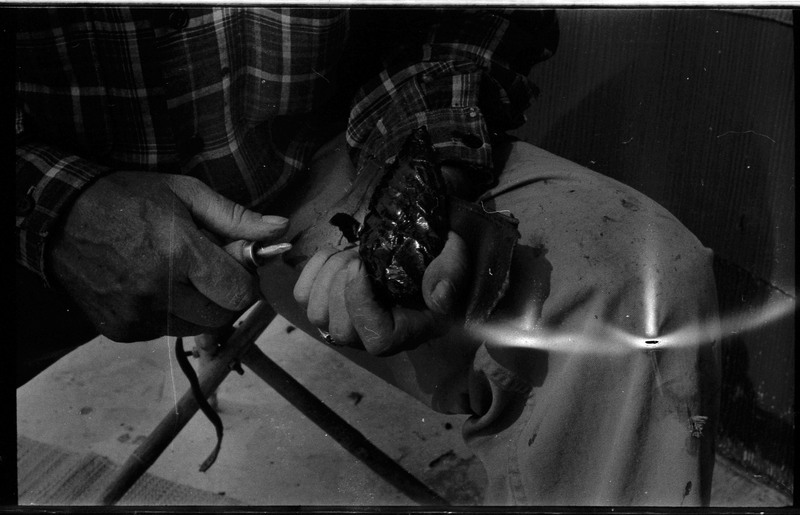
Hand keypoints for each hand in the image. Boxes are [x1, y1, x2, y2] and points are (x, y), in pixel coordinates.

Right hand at [49, 171, 287, 341]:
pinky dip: (171, 314)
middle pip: (222, 316)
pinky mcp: (122, 330)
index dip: (246, 280)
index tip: (237, 264)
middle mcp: (160, 292)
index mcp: (180, 254)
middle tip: (209, 269)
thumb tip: (280, 229)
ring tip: (180, 275)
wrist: (60, 217)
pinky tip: (156, 286)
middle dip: (226, 295)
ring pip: (196, 328)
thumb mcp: (185, 194)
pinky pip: (166, 331)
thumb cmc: (128, 199)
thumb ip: (236, 217)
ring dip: (200, 307)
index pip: (240, 293)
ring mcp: (138, 315)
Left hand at [293, 231, 468, 355]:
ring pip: (316, 314)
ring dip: (328, 275)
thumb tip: (436, 296)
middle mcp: (371, 337)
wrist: (419, 252)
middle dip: (342, 284)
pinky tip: (334, 254)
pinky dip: (312, 270)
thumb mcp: (455, 260)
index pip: (375, 339)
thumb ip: (450, 275)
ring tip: (351, 255)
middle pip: (339, 329)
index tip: (363, 266)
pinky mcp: (326, 305)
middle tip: (361, 255)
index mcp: (405, 333)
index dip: (361, 304)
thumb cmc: (438, 261)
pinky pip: (302, 296)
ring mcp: (345, 323)